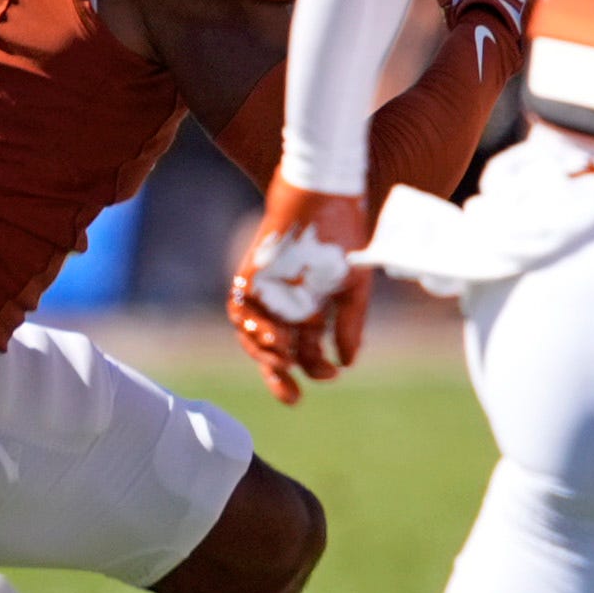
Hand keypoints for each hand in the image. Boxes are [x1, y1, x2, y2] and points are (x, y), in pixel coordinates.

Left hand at [229, 180, 372, 405]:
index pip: (308, 352)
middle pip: (278, 353)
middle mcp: (287, 306)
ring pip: (255, 337)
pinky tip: (269, 337)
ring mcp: (267, 293)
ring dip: (265, 355)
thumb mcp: (354, 285)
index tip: (331, 375)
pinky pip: (239, 311)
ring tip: (283, 362)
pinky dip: (250, 328)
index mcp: (314, 310)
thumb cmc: (344, 237)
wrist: (322, 195)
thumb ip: (350, 323)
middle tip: (293, 397)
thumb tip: (348, 362)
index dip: (317, 369)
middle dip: (282, 378)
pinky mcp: (250, 276)